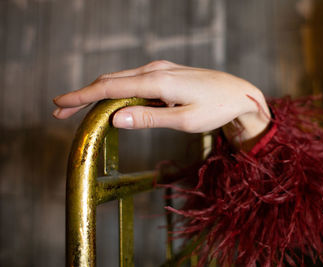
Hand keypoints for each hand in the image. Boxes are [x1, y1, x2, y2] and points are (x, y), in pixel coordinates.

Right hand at [53, 60, 269, 149]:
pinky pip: (133, 81)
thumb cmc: (217, 108)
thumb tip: (114, 118)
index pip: (109, 88)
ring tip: (79, 108)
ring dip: (98, 93)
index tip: (59, 105)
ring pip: (120, 79)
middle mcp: (155, 70)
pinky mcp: (165, 74)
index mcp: (157, 81)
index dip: (81, 97)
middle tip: (61, 111)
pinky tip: (111, 103)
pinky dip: (116, 91)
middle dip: (83, 95)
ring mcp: (160, 70)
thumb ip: (149, 118)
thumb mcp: (184, 119)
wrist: (240, 94)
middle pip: (109, 80)